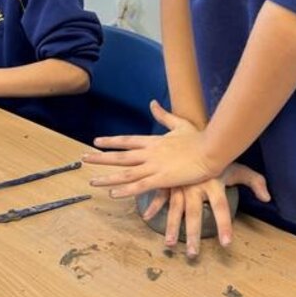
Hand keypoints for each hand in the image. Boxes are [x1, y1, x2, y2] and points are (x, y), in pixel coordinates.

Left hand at [82, 101, 227, 195]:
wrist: (212, 149)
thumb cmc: (199, 138)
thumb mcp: (180, 124)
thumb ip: (164, 115)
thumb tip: (153, 103)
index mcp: (153, 141)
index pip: (127, 140)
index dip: (111, 141)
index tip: (96, 142)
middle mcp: (149, 153)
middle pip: (120, 156)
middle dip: (100, 158)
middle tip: (83, 158)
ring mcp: (154, 166)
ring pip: (125, 173)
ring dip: (107, 177)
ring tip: (91, 180)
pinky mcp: (162, 179)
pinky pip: (140, 186)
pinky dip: (125, 190)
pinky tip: (113, 193)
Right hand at [138, 162, 269, 256]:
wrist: (198, 133)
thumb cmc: (219, 156)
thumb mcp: (238, 168)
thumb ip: (255, 181)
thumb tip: (268, 198)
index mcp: (213, 185)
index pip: (221, 208)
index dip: (224, 226)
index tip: (226, 244)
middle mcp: (195, 188)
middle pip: (194, 215)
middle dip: (193, 236)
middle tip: (193, 255)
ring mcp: (180, 185)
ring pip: (175, 210)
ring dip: (172, 228)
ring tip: (170, 245)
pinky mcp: (169, 181)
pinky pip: (161, 195)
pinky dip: (154, 206)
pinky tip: (148, 217)